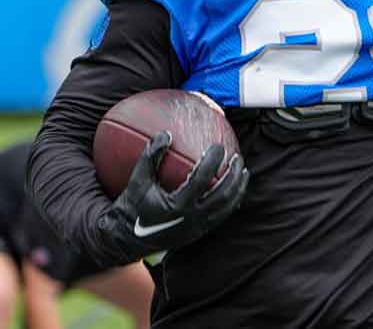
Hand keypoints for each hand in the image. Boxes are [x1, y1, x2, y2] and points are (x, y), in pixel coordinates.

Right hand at [99, 131, 248, 260]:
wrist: (129, 239)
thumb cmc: (133, 206)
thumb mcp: (138, 180)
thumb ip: (150, 156)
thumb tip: (166, 133)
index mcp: (177, 206)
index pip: (202, 180)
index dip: (212, 161)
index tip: (218, 146)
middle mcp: (192, 218)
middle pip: (223, 195)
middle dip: (233, 175)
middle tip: (237, 157)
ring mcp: (198, 227)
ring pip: (227, 207)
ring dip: (238, 188)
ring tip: (243, 171)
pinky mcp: (200, 231)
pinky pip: (222, 215)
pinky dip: (232, 201)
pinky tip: (234, 188)